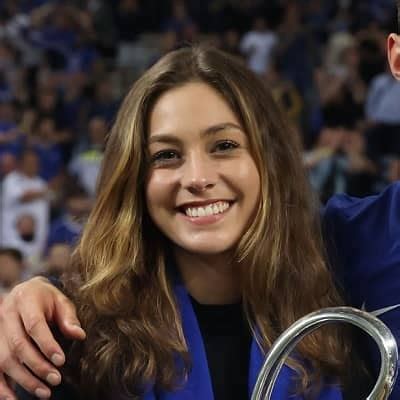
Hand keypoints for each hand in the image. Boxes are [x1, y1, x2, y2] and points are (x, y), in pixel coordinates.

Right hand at [0, 277, 84, 398]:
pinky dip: (1, 388)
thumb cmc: (47, 299)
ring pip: (5, 360)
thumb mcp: (61, 301)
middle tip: (56, 380)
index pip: (34, 325)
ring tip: (45, 392)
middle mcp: (6, 314)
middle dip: (38, 366)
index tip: (61, 360)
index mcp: (25, 299)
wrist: (25, 292)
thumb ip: (69, 318)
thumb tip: (80, 335)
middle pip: (19, 345)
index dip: (47, 344)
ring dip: (24, 379)